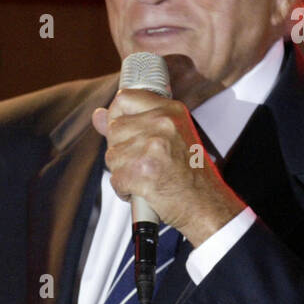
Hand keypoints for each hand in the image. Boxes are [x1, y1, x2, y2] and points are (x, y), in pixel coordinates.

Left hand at [92, 89, 244, 247]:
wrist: (206, 205)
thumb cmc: (191, 174)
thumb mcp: (170, 137)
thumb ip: (132, 122)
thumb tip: (97, 115)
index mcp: (170, 111)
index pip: (125, 98)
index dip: (116, 115)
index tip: (123, 130)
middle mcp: (161, 124)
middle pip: (114, 130)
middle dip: (122, 150)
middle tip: (145, 162)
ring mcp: (151, 147)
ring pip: (112, 156)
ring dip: (123, 171)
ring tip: (147, 176)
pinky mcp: (141, 171)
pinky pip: (115, 179)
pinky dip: (124, 190)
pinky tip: (143, 190)